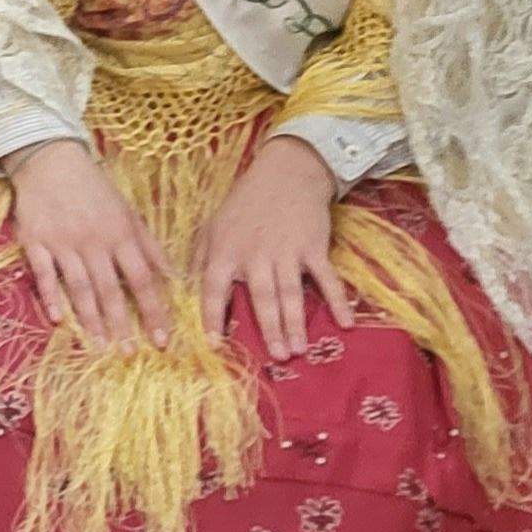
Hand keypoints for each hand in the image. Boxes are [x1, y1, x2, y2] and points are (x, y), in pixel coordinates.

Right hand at [5, 138, 172, 348]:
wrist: (50, 160)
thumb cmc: (94, 189)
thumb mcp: (128, 212)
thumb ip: (149, 246)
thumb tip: (173, 277)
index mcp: (121, 234)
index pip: (143, 280)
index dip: (154, 311)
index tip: (162, 340)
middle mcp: (94, 241)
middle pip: (111, 289)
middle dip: (123, 324)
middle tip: (130, 354)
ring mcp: (63, 243)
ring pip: (79, 287)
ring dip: (91, 319)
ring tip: (99, 346)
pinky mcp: (36, 242)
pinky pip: (44, 274)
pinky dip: (51, 296)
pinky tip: (59, 319)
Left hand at [192, 136, 354, 360]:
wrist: (285, 173)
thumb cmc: (244, 203)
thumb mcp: (212, 226)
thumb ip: (200, 258)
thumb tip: (184, 290)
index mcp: (225, 251)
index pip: (213, 288)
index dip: (212, 317)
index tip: (213, 344)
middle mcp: (255, 254)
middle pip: (262, 297)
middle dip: (269, 329)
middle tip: (277, 357)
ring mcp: (286, 251)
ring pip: (291, 293)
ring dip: (295, 323)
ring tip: (298, 349)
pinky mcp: (313, 247)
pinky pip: (327, 278)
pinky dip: (338, 301)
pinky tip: (346, 323)